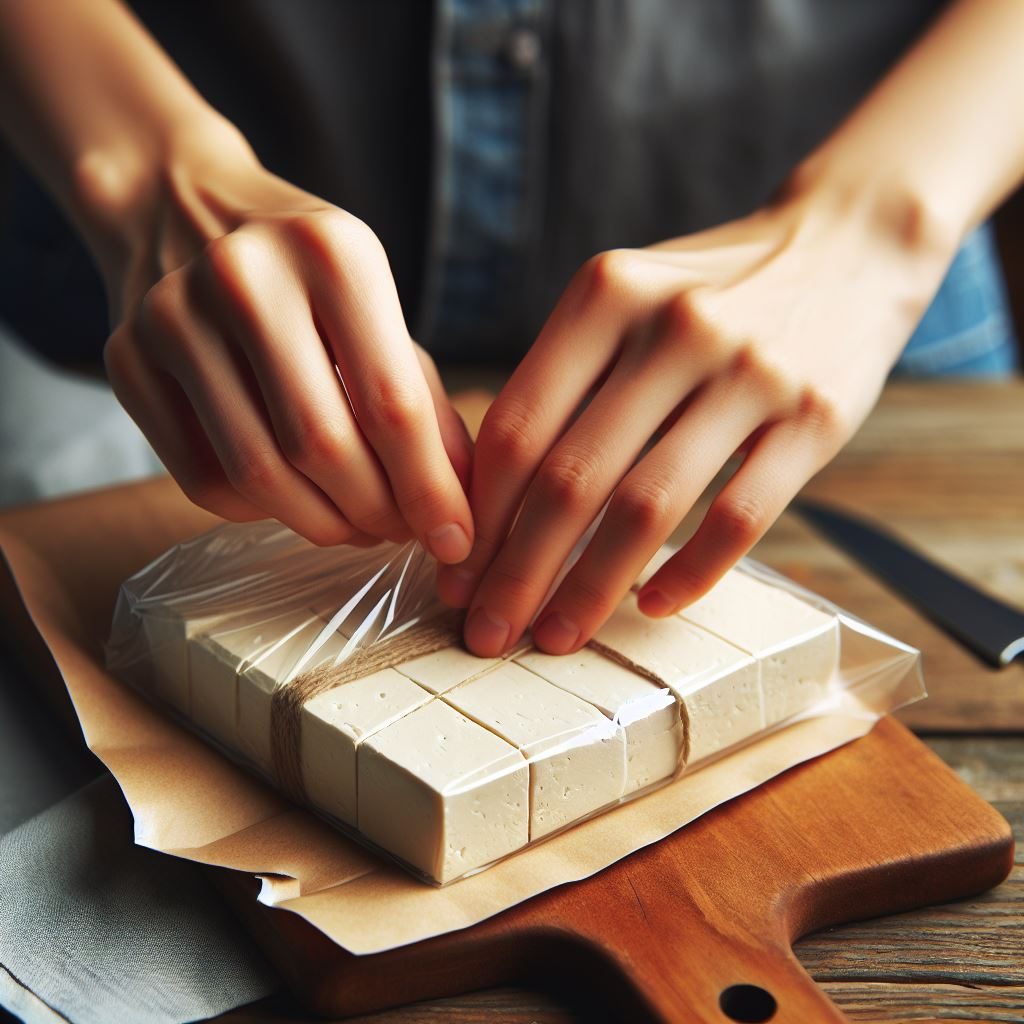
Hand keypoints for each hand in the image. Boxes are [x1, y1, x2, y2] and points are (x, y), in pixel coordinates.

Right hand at [100, 137, 472, 556]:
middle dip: (376, 512)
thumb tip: (455, 506)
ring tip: (357, 526)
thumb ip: (423, 402)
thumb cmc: (306, 277)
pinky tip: (293, 499)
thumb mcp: (379, 312)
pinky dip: (260, 512)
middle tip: (403, 533)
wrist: (185, 208)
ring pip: (257, 474)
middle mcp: (246, 275)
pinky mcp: (125, 358)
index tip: (454, 538)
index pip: (392, 403)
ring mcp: (172, 315)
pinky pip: (202, 480)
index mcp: (333, 252)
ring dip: (321, 524)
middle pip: (321, 445)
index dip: (429, 488)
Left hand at [438, 183, 953, 654]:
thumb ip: (562, 378)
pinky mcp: (815, 419)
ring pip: (645, 509)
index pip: (519, 426)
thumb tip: (489, 496)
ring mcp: (749, 373)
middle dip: (517, 572)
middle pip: (570, 478)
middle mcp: (673, 328)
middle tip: (488, 631)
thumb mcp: (626, 298)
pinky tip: (651, 605)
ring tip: (556, 637)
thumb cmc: (710, 292)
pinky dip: (688, 574)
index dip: (479, 514)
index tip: (456, 573)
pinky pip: (737, 519)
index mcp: (606, 295)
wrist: (848, 244)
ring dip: (589, 589)